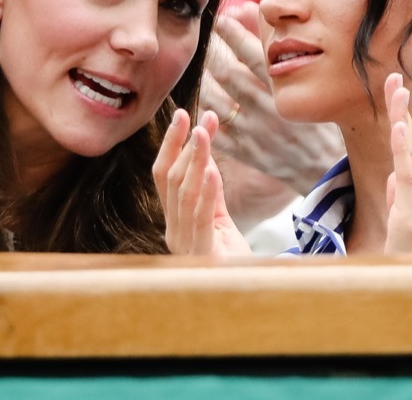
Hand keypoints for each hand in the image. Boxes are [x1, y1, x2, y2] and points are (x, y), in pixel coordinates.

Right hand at [153, 109, 252, 255]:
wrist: (246, 296)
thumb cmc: (231, 260)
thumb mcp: (219, 218)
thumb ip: (211, 189)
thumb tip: (205, 153)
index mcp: (174, 222)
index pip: (164, 176)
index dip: (171, 144)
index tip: (181, 114)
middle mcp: (173, 232)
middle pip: (171, 181)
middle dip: (183, 145)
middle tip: (196, 117)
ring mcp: (186, 246)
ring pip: (184, 194)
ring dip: (194, 160)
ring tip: (204, 133)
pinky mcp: (204, 255)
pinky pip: (202, 218)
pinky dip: (206, 191)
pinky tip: (212, 170)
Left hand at [202, 4, 344, 194]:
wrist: (329, 166)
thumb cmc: (323, 117)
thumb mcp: (313, 81)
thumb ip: (284, 48)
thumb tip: (260, 14)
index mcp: (287, 91)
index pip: (252, 53)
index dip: (233, 33)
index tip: (223, 19)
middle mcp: (268, 110)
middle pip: (228, 74)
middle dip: (215, 52)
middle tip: (212, 40)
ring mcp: (254, 133)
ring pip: (216, 100)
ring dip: (206, 80)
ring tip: (208, 68)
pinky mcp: (247, 152)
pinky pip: (216, 130)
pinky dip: (207, 114)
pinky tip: (208, 100)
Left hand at [383, 74, 411, 253]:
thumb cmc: (406, 270)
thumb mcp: (401, 232)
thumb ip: (399, 204)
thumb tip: (394, 179)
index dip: (404, 122)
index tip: (396, 92)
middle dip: (402, 111)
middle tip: (394, 78)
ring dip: (404, 121)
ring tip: (397, 90)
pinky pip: (409, 181)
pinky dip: (405, 153)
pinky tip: (401, 128)